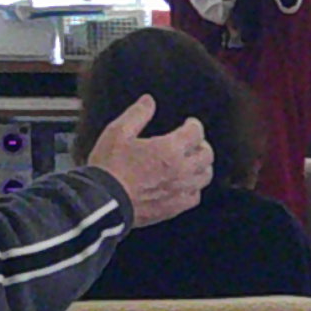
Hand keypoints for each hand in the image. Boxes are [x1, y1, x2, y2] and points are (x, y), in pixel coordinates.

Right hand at [84, 91, 212, 223]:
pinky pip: (195, 197)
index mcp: (169, 149)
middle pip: (206, 154)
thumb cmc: (109, 168)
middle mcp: (180, 170)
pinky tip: (185, 184)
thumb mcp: (118, 132)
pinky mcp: (173, 208)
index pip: (196, 133)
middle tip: (193, 142)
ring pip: (204, 176)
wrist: (103, 202)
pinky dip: (194, 188)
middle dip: (201, 144)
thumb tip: (148, 101)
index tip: (190, 124)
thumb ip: (137, 114)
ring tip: (193, 162)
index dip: (194, 125)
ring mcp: (179, 191)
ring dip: (202, 166)